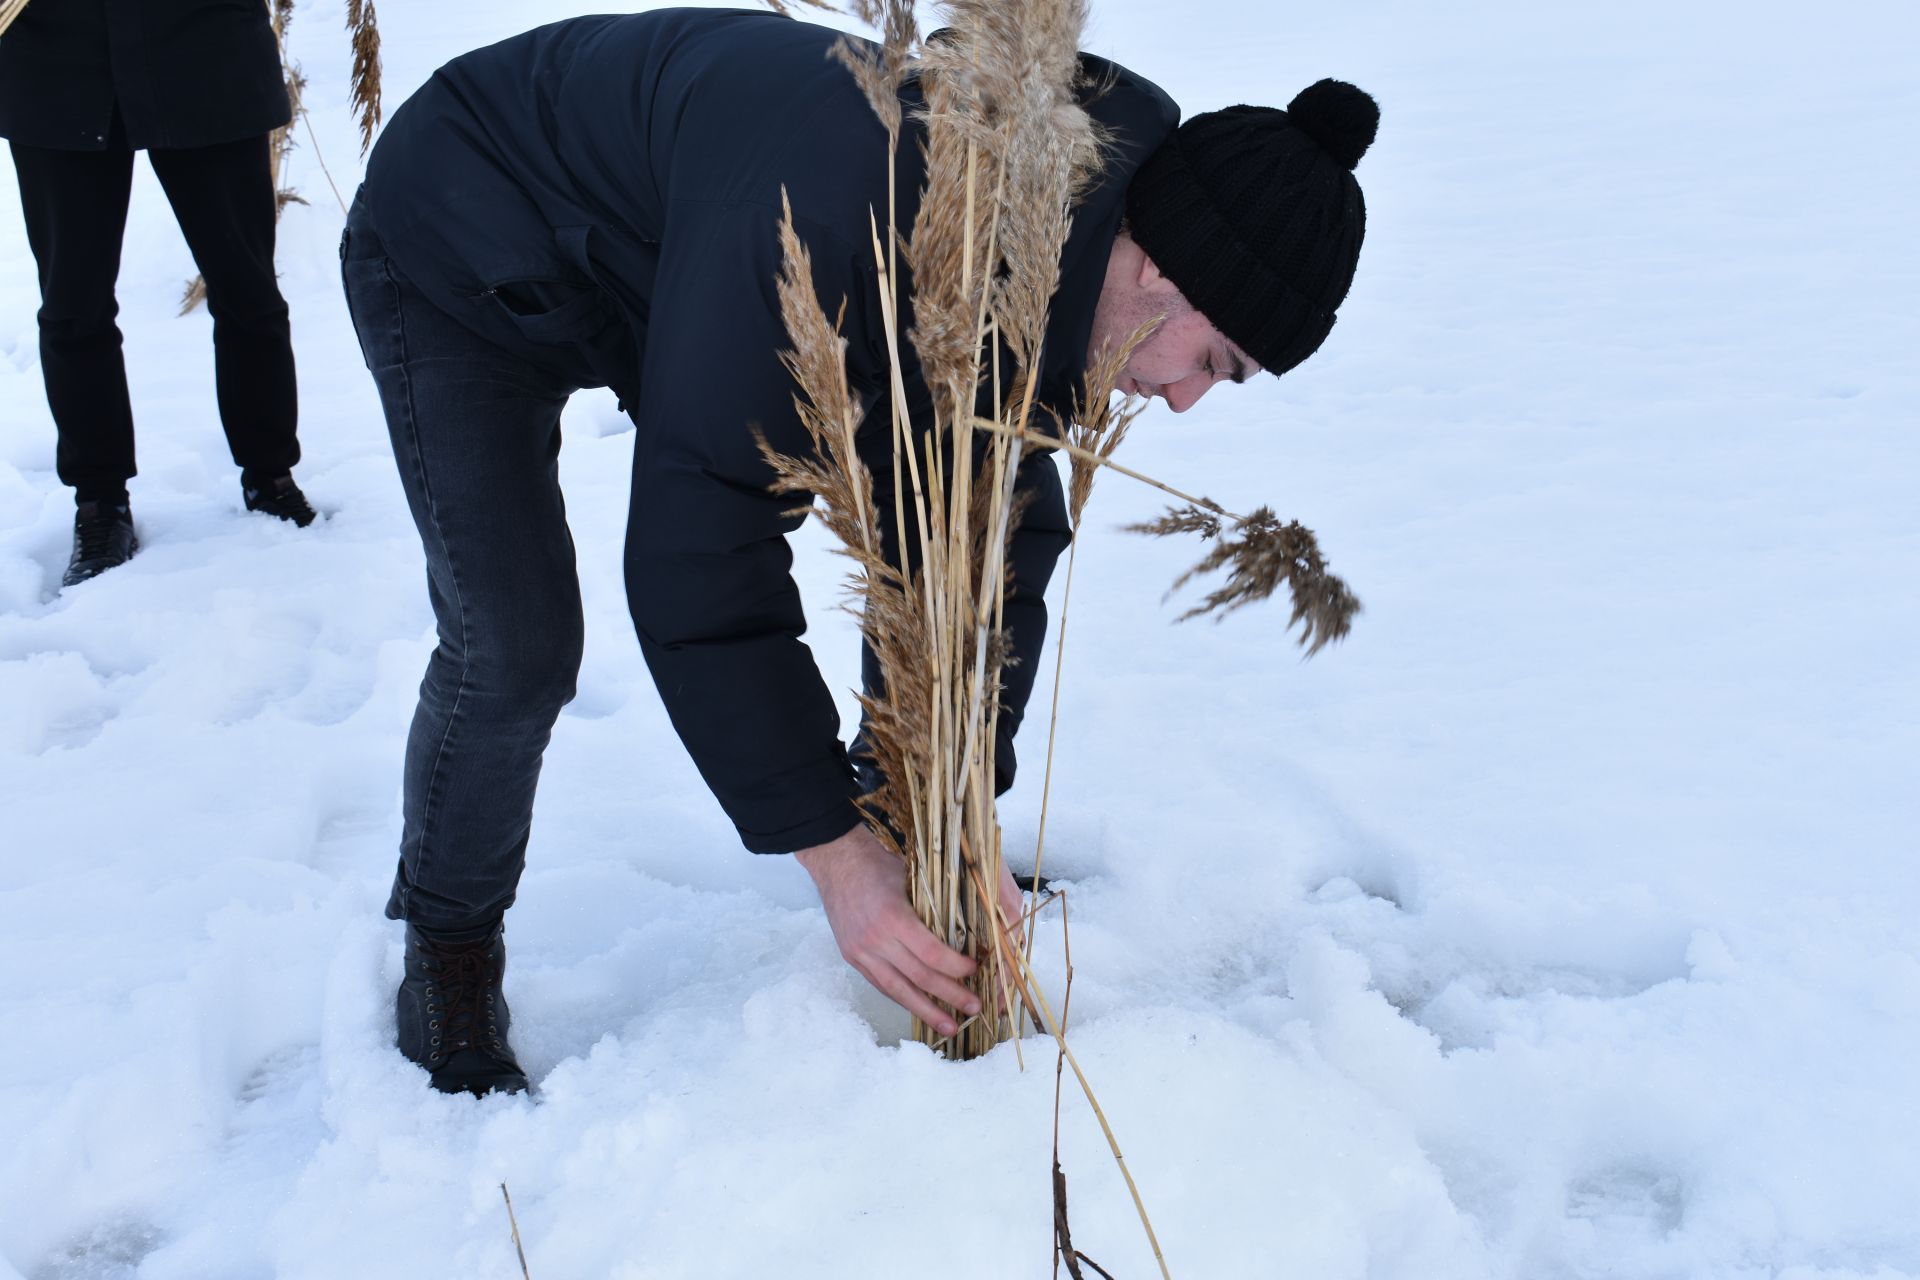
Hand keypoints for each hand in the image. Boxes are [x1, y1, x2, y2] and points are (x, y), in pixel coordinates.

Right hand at [796, 824, 982, 1037]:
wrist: (835, 861)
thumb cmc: (877, 865)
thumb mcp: (911, 879)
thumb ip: (932, 908)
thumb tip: (965, 931)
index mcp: (893, 917)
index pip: (930, 954)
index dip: (955, 967)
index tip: (974, 970)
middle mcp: (875, 940)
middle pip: (918, 977)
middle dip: (949, 996)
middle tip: (973, 1008)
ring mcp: (861, 952)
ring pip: (897, 990)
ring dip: (926, 1011)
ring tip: (948, 1026)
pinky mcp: (852, 957)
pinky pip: (881, 984)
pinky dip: (903, 997)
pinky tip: (920, 1008)